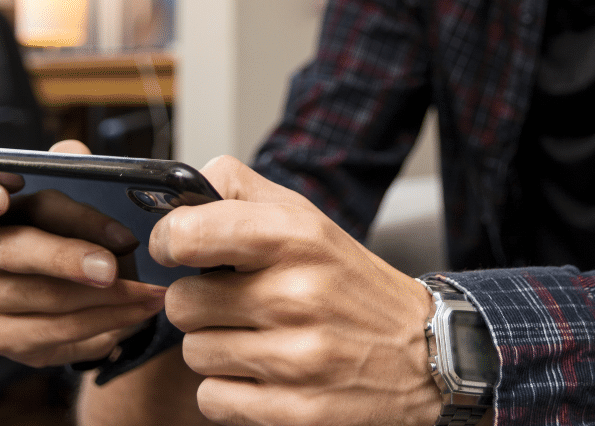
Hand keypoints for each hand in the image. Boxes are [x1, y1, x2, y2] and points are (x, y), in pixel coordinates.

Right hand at [0, 140, 166, 366]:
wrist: (78, 280)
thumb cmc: (66, 223)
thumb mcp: (69, 187)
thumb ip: (70, 165)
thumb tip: (76, 156)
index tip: (0, 195)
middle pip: (8, 252)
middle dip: (64, 258)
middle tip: (110, 266)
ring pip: (44, 300)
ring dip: (104, 299)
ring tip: (148, 293)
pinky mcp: (2, 339)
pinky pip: (56, 336)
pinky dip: (102, 325)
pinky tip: (132, 316)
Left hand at [148, 156, 441, 425]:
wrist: (426, 354)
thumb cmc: (350, 282)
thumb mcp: (306, 219)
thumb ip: (238, 191)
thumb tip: (176, 191)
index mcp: (296, 238)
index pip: (186, 234)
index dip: (169, 242)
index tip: (179, 249)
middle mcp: (297, 296)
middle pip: (182, 303)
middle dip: (202, 304)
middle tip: (239, 303)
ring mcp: (298, 360)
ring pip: (195, 354)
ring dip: (217, 348)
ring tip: (259, 338)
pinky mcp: (297, 412)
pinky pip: (213, 398)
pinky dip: (231, 390)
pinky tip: (266, 375)